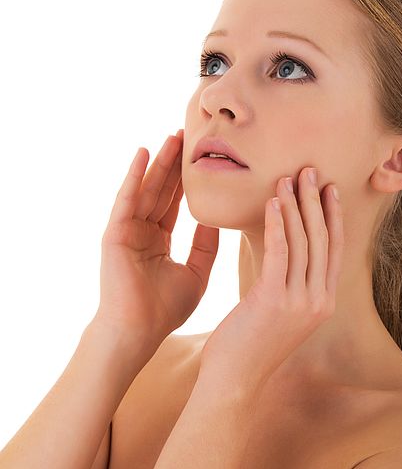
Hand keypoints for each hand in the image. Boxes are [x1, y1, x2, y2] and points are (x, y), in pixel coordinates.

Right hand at [93, 130, 218, 356]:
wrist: (138, 332)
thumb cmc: (165, 309)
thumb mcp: (197, 272)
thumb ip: (207, 245)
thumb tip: (219, 220)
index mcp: (160, 239)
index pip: (176, 202)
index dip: (188, 180)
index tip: (202, 158)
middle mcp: (143, 231)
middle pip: (163, 190)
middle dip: (175, 163)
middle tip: (188, 135)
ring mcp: (127, 230)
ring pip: (147, 189)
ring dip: (159, 162)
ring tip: (172, 136)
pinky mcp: (115, 232)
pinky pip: (127, 198)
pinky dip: (134, 175)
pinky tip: (144, 152)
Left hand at [198, 167, 343, 393]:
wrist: (235, 380)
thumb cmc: (252, 343)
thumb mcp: (282, 311)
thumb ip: (291, 283)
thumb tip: (285, 250)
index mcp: (323, 302)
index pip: (334, 249)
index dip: (333, 216)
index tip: (329, 189)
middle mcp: (318, 300)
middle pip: (322, 239)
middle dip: (317, 201)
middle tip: (311, 171)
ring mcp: (300, 300)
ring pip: (302, 241)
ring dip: (296, 205)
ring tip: (289, 178)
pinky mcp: (275, 298)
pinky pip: (279, 251)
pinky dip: (278, 222)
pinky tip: (273, 201)